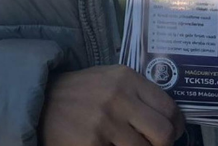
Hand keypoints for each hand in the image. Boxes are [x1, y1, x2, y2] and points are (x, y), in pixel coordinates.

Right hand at [39, 65, 185, 145]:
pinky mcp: (91, 144)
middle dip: (163, 145)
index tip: (174, 132)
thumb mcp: (110, 80)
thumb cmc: (81, 93)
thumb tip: (171, 119)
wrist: (40, 101)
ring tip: (128, 144)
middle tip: (155, 145)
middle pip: (163, 133)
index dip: (177, 126)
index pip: (168, 107)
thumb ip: (138, 94)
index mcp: (126, 79)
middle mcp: (118, 98)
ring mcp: (104, 123)